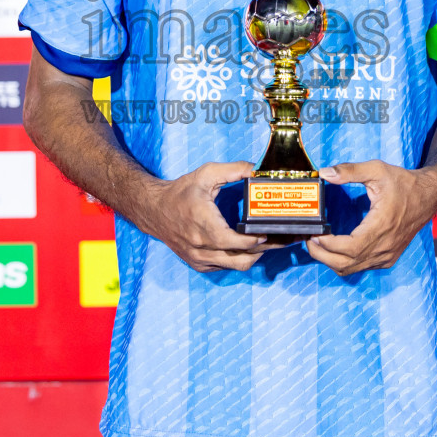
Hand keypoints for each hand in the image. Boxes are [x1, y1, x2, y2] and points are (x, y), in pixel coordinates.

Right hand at [137, 161, 279, 272]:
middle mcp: (201, 246)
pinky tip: (249, 246)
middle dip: (266, 249)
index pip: (237, 242)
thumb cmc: (179, 192)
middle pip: (243, 258)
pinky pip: (226, 267)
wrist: (153, 210)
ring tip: (270, 242)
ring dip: (255, 255)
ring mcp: (200, 258)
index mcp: (204, 225)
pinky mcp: (199, 264)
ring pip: (237, 266)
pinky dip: (239, 258)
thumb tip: (257, 169)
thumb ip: (234, 170)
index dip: (257, 239)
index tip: (271, 230)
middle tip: (283, 238)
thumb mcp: (206, 174)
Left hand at [306, 161, 436, 276]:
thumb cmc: (404, 183)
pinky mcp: (388, 258)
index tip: (314, 234)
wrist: (429, 196)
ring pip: (352, 268)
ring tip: (319, 245)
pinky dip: (345, 262)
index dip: (327, 245)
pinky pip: (361, 267)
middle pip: (346, 264)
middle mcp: (385, 246)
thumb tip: (326, 173)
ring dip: (331, 260)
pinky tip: (336, 248)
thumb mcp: (377, 170)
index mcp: (381, 226)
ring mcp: (387, 255)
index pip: (349, 247)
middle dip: (322, 255)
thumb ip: (350, 171)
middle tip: (309, 241)